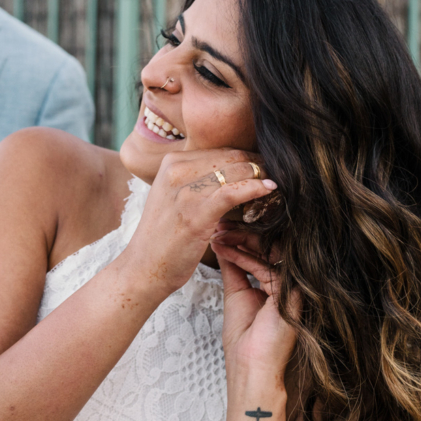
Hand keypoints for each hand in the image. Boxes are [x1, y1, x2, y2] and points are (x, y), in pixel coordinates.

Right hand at [120, 149, 276, 297]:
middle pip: (230, 157)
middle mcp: (176, 170)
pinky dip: (255, 188)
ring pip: (235, 171)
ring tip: (277, 182)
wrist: (144, 269)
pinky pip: (233, 192)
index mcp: (171, 162)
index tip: (264, 166)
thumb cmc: (164, 237)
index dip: (247, 157)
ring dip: (261, 175)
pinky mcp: (196, 213)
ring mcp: (185, 191)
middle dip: (257, 163)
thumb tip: (234, 171)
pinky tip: (269, 189)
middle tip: (276, 173)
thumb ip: (197, 180)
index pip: (220, 151)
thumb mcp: (174, 197)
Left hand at [213, 236, 298, 386]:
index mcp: (276, 285)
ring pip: (270, 252)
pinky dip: (244, 258)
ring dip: (241, 241)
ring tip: (219, 235)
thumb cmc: (244, 341)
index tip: (220, 230)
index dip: (242, 238)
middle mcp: (287, 285)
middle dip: (242, 234)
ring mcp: (292, 289)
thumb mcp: (235, 294)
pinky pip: (267, 268)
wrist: (250, 368)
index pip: (263, 252)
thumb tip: (222, 245)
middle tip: (220, 226)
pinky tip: (226, 251)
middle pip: (269, 248)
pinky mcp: (291, 295)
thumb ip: (233, 268)